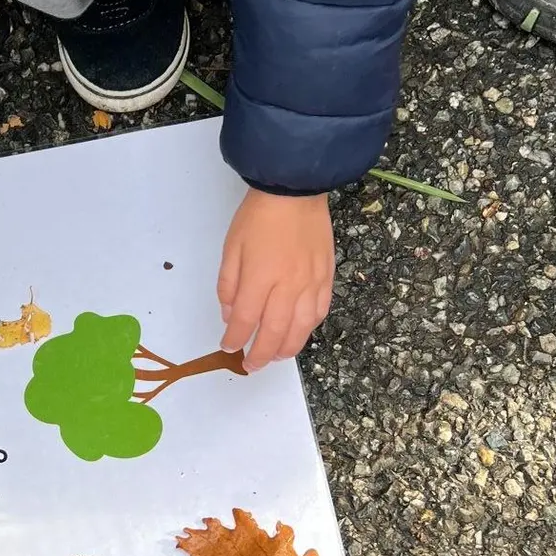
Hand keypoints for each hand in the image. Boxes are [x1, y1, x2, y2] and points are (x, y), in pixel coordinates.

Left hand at [217, 190, 333, 370]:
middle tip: (252, 365)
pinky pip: (320, 311)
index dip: (235, 339)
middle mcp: (287, 285)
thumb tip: (230, 314)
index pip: (245, 320)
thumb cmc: (258, 216)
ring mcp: (311, 283)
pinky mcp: (326, 276)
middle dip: (260, 354)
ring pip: (301, 328)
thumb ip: (229, 284)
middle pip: (274, 331)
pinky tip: (300, 333)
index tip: (228, 347)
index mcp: (260, 277)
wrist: (295, 190)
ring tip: (276, 357)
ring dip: (287, 348)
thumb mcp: (232, 247)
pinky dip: (309, 327)